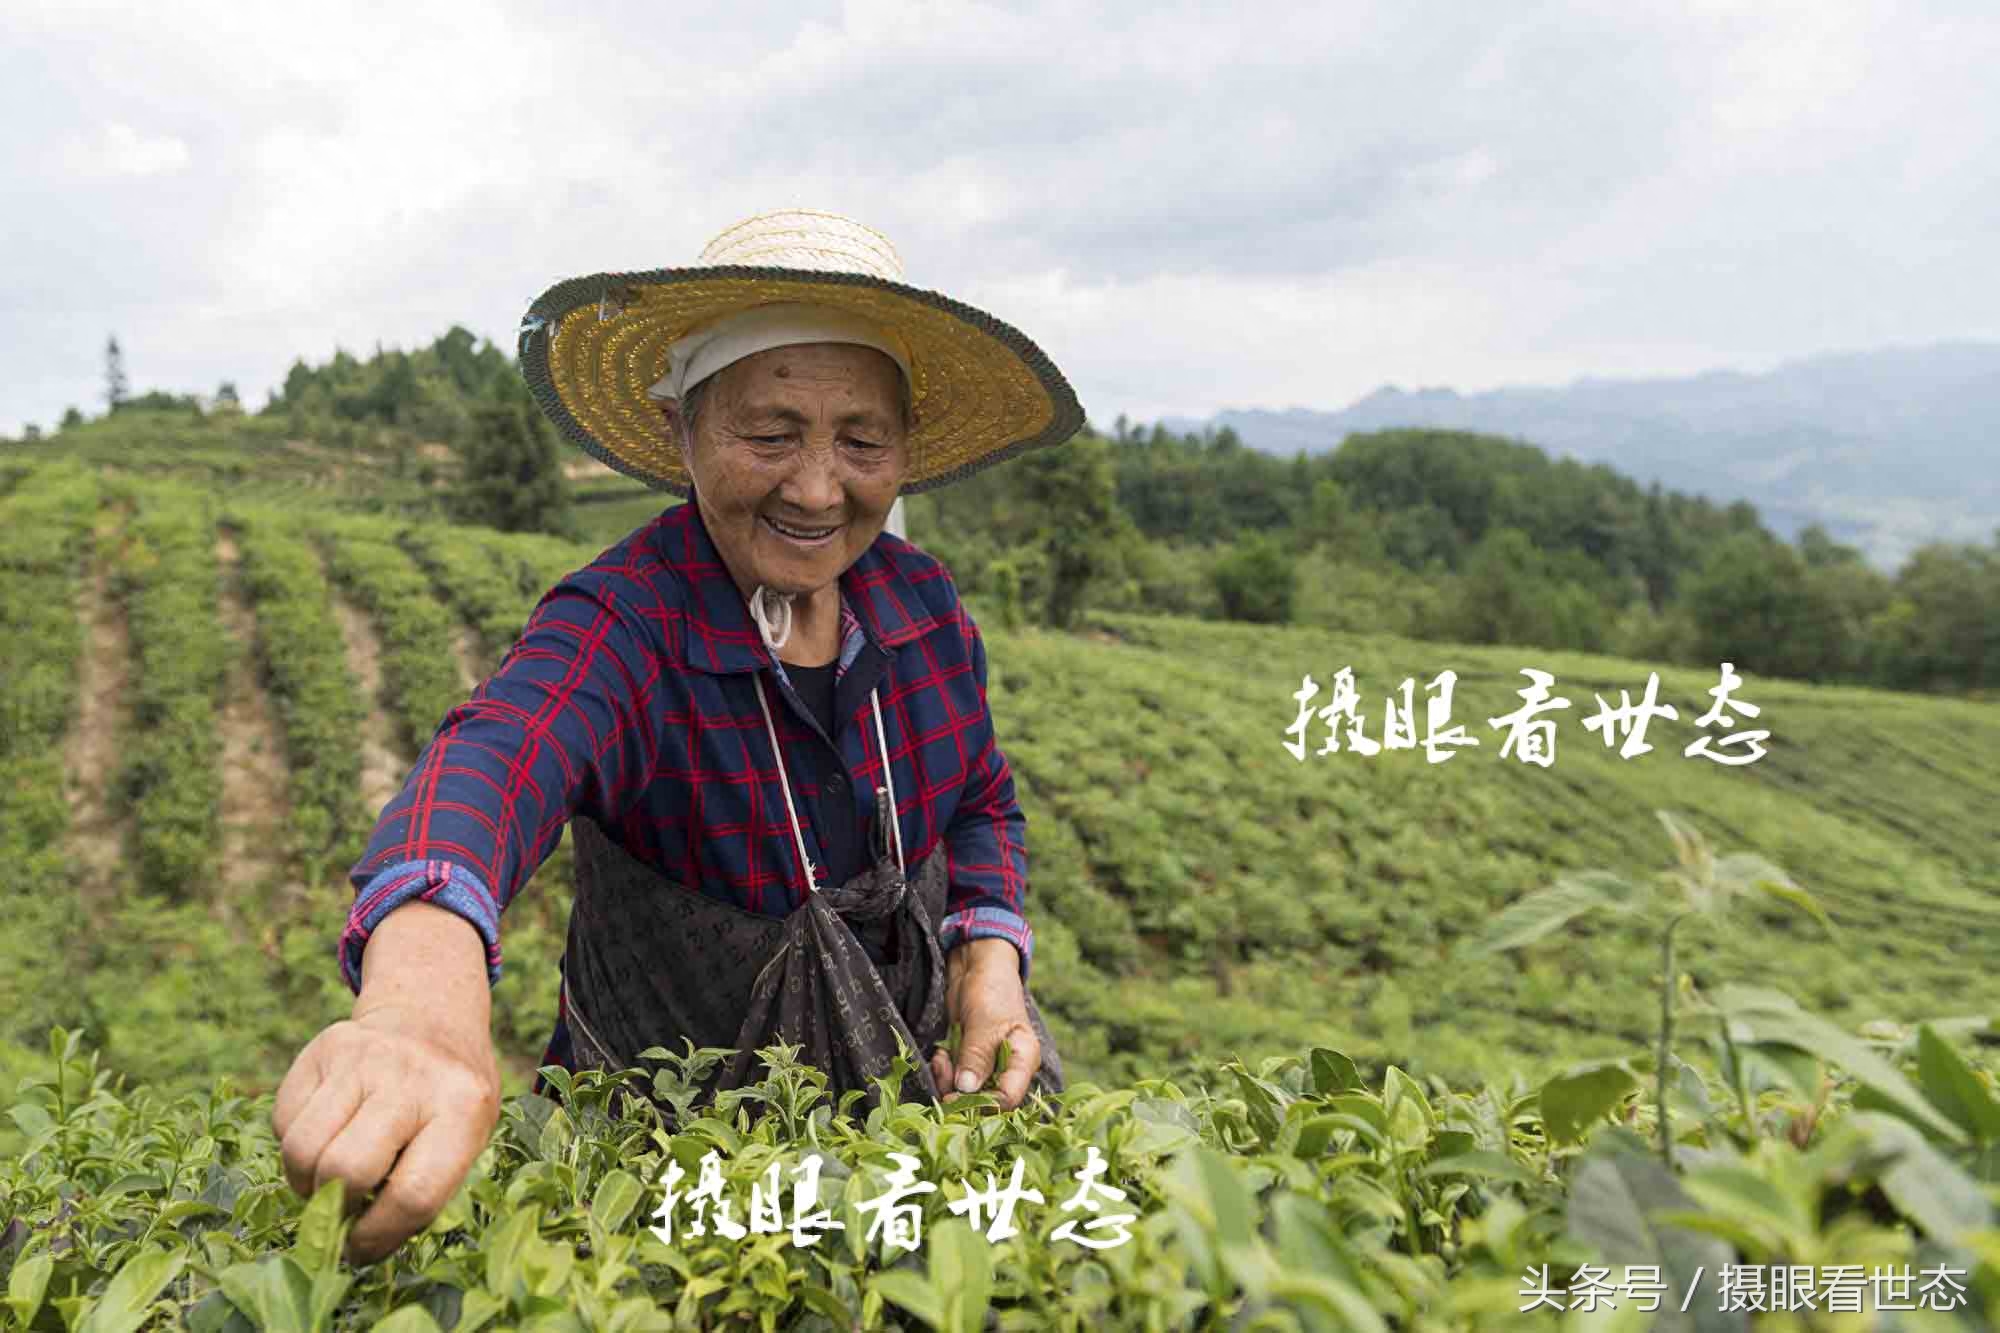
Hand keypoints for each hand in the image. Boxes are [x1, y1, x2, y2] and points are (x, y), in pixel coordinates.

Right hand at [272, 1005, 500, 1264]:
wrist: (432, 1018)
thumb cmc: (451, 1097)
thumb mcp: (468, 1137)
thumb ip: (427, 1188)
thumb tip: (360, 1250)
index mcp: (462, 1107)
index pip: (415, 1192)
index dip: (378, 1236)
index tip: (361, 1250)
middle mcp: (411, 1076)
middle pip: (346, 1169)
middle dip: (335, 1209)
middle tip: (341, 1214)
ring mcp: (364, 1057)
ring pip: (303, 1148)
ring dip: (305, 1182)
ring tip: (329, 1181)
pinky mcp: (323, 1048)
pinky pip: (284, 1120)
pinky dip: (295, 1146)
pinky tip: (325, 1138)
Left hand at [930, 938, 1039, 1109]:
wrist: (976, 969)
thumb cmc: (991, 990)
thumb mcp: (985, 1022)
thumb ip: (977, 1056)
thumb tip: (967, 1089)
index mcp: (1024, 1061)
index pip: (1009, 1098)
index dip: (983, 1103)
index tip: (956, 1095)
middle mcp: (1008, 1069)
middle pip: (985, 1100)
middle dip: (960, 1091)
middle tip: (944, 1071)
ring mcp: (987, 1067)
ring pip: (965, 1092)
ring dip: (948, 1080)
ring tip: (942, 1059)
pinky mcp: (968, 1061)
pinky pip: (954, 1079)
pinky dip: (943, 1071)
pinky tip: (941, 1055)